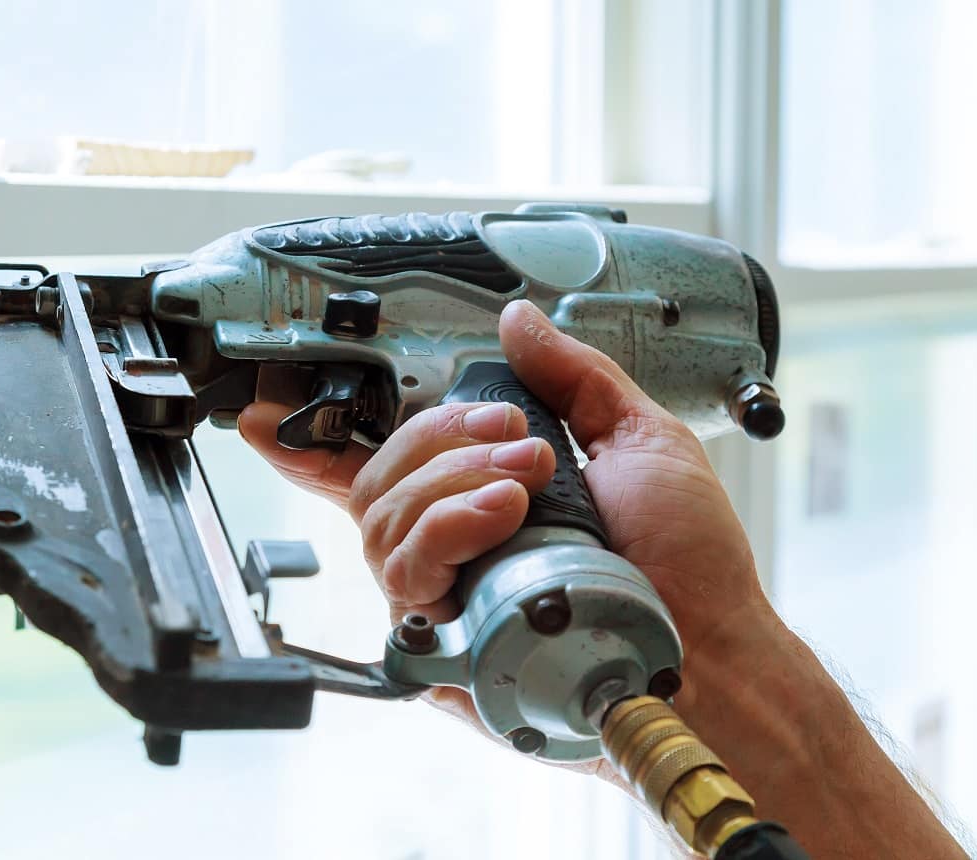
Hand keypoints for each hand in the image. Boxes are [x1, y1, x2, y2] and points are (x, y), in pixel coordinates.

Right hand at [238, 300, 772, 736]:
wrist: (713, 647)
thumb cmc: (688, 561)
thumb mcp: (638, 440)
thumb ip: (572, 377)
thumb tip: (517, 318)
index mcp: (479, 499)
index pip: (373, 468)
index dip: (309, 445)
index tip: (263, 413)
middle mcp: (448, 550)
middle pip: (376, 480)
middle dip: (441, 440)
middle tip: (521, 440)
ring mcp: (441, 598)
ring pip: (384, 521)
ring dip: (452, 480)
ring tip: (527, 482)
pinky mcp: (442, 646)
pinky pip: (406, 575)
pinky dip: (448, 529)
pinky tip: (502, 516)